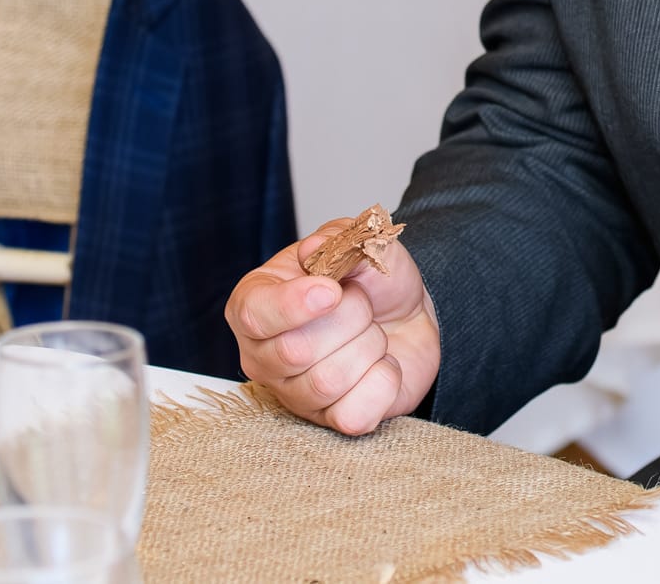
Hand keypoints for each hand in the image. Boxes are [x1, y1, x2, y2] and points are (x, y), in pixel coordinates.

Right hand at [227, 218, 440, 434]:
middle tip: (362, 303)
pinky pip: (354, 415)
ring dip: (369, 346)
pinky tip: (381, 365)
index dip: (294, 305)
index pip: (252, 316)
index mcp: (256, 303)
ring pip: (328, 381)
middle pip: (296, 351)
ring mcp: (294, 394)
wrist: (407, 315)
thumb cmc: (370, 281)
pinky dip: (384, 381)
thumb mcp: (361, 243)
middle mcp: (263, 355)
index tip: (332, 290)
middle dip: (350, 317)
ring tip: (371, 332)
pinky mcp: (331, 421)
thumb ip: (342, 238)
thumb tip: (315, 249)